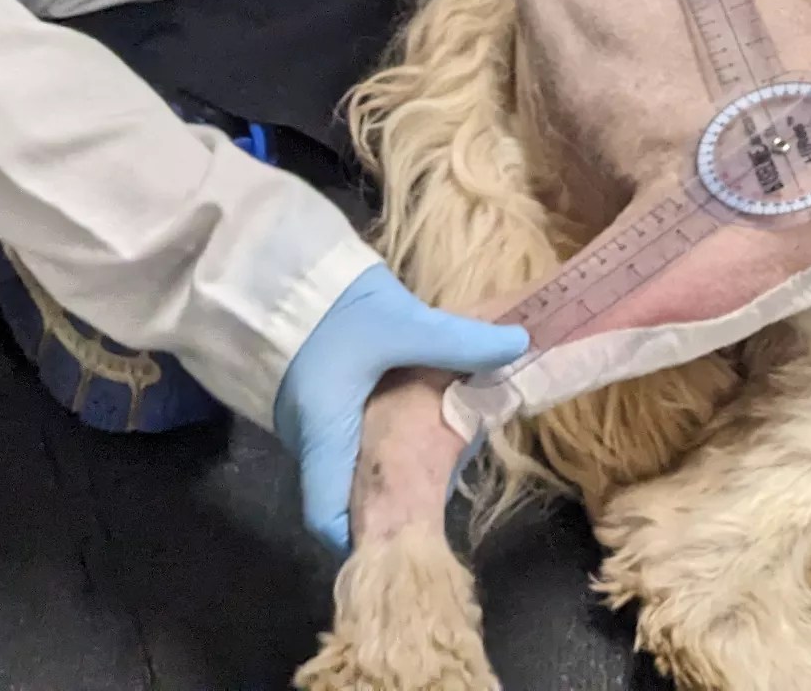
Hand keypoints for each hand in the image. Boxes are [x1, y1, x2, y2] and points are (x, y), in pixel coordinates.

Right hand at [273, 265, 527, 550]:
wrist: (291, 271)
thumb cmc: (340, 309)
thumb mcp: (405, 325)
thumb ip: (462, 343)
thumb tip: (519, 347)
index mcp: (323, 436)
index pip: (326, 518)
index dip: (360, 540)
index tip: (402, 539)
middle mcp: (308, 439)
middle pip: (340, 496)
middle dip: (382, 504)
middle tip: (432, 495)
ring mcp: (306, 421)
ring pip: (344, 465)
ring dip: (381, 468)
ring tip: (433, 459)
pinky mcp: (312, 400)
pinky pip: (342, 438)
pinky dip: (374, 440)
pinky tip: (410, 422)